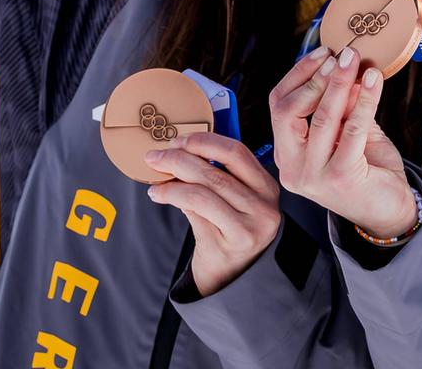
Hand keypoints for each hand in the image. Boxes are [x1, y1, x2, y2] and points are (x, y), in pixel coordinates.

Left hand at [144, 132, 280, 296]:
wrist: (236, 280)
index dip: (205, 141)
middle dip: (180, 158)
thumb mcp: (238, 201)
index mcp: (266, 187)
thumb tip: (179, 151)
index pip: (236, 152)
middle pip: (216, 172)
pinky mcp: (228, 245)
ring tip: (155, 177)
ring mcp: (248, 228)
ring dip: (172, 181)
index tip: (179, 140)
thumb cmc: (232, 233)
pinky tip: (159, 194)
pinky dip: (173, 198)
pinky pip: (195, 214)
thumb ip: (219, 176)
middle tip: (156, 155)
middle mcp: (262, 206)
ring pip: (203, 193)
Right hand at [269, 46, 416, 238]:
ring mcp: (312, 175)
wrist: (388, 211)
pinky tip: (374, 81)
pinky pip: (352, 129)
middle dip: (316, 77)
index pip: (278, 106)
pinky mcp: (340, 178)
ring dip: (340, 83)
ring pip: (321, 117)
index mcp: (286, 153)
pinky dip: (365, 100)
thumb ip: (343, 104)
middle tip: (342, 55)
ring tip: (356, 61)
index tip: (323, 52)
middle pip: (289, 111)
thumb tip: (345, 65)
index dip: (299, 74)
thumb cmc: (366, 168)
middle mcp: (291, 167)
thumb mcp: (348, 130)